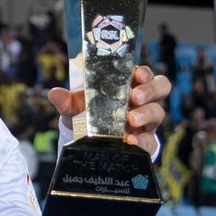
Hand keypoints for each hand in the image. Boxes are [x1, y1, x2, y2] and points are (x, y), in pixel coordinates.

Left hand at [47, 65, 170, 155]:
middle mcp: (141, 101)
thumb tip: (54, 94)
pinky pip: (150, 141)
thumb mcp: (75, 107)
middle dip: (150, 89)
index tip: (136, 73)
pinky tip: (129, 141)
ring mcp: (146, 122)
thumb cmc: (86, 116)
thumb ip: (66, 101)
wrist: (88, 143)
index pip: (144, 74)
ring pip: (158, 112)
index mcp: (128, 85)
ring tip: (131, 120)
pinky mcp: (145, 142)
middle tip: (135, 96)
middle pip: (161, 88)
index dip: (144, 72)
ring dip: (146, 114)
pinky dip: (141, 140)